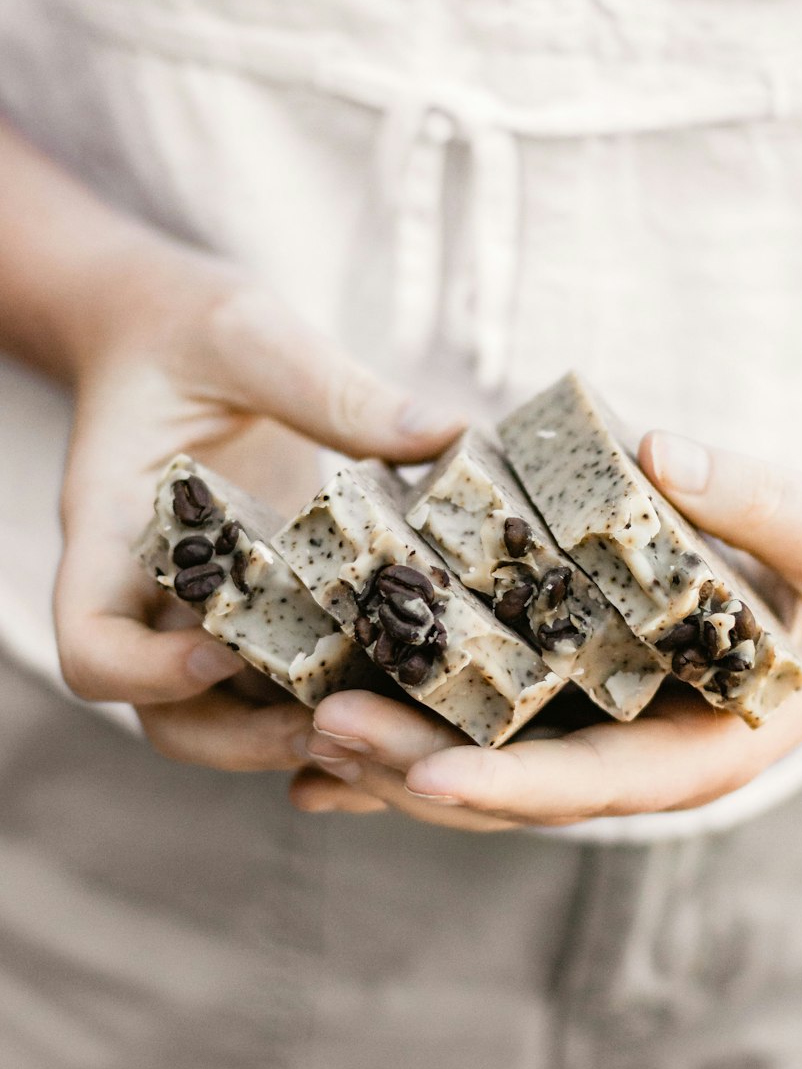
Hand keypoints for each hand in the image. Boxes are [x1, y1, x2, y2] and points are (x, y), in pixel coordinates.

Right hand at [53, 234, 460, 776]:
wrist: (171, 331)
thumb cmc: (188, 326)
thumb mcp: (250, 335)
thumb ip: (328, 388)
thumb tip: (443, 435)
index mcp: (115, 531)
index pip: (91, 644)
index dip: (146, 675)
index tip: (223, 653)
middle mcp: (153, 593)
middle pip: (167, 717)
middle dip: (244, 742)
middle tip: (335, 730)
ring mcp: (207, 609)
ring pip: (233, 717)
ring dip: (301, 736)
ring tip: (389, 729)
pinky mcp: (264, 605)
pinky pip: (288, 675)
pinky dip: (340, 695)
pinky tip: (414, 694)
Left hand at [295, 430, 801, 830]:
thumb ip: (759, 500)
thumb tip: (653, 449)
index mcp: (699, 749)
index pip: (590, 781)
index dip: (509, 785)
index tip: (424, 774)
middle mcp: (636, 761)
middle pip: (512, 789)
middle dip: (415, 768)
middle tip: (319, 728)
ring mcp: (601, 737)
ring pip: (483, 769)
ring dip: (393, 757)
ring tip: (298, 731)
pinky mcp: (576, 702)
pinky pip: (485, 728)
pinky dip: (409, 733)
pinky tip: (322, 735)